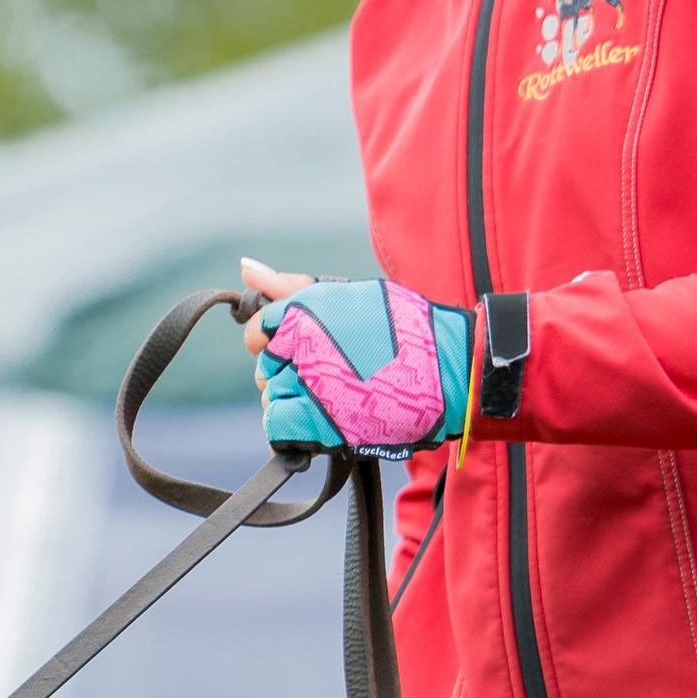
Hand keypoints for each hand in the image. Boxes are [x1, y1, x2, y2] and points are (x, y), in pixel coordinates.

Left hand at [241, 258, 472, 456]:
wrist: (450, 371)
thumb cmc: (405, 331)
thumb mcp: (348, 296)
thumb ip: (292, 286)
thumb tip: (246, 268)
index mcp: (306, 309)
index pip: (258, 329)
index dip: (278, 341)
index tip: (308, 347)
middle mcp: (300, 345)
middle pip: (264, 366)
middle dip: (288, 371)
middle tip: (331, 373)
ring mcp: (306, 385)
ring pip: (271, 397)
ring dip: (295, 400)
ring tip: (336, 395)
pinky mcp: (317, 423)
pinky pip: (278, 428)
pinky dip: (291, 429)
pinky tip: (319, 421)